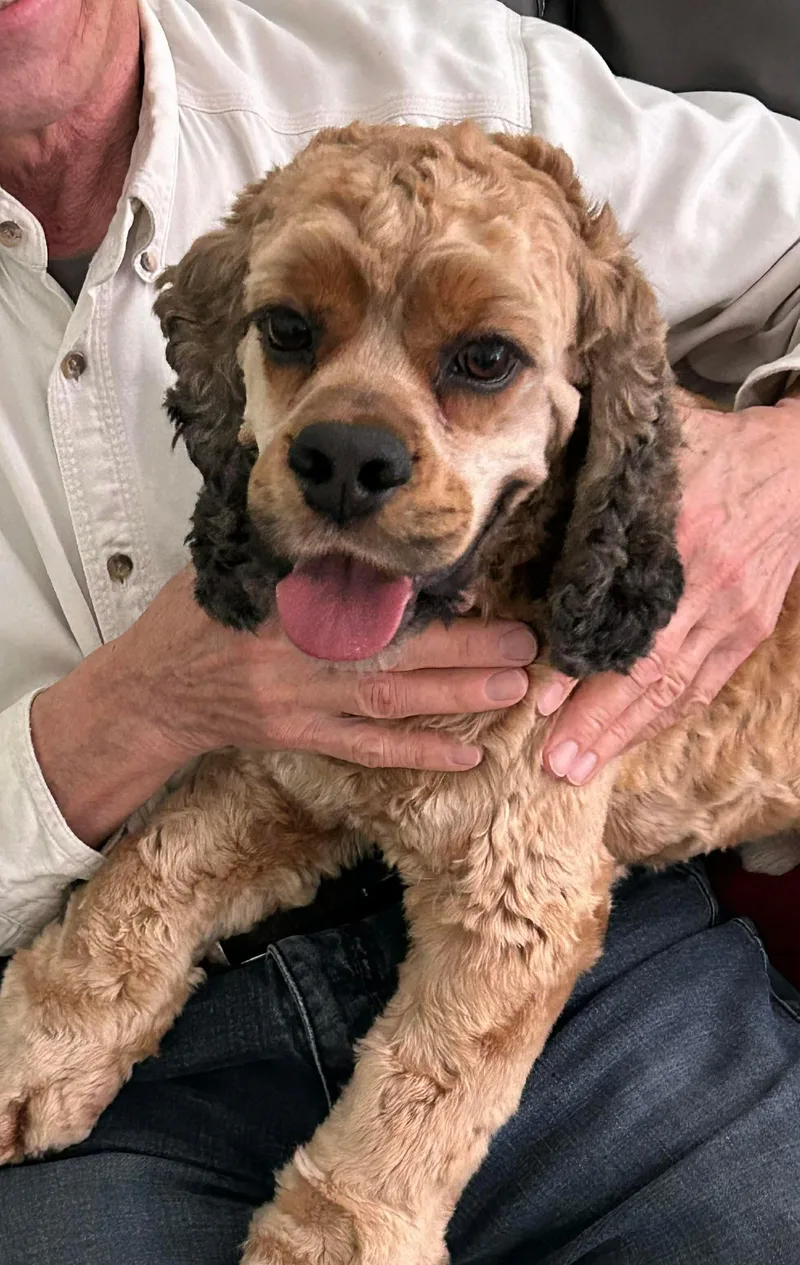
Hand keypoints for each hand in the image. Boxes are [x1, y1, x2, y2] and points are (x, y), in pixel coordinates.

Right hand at [143, 569, 534, 768]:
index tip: (476, 582)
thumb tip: (334, 493)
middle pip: (395, 654)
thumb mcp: (229, 562)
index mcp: (281, 604)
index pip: (361, 594)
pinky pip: (368, 750)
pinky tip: (466, 757)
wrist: (152, 693)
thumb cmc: (191, 619)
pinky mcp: (304, 736)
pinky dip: (417, 754)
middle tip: (528, 645)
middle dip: (466, 651)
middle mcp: (298, 656)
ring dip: (456, 698)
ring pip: (392, 702)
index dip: (421, 594)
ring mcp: (304, 703)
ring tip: (515, 690)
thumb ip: (285, 541)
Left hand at [536, 396, 799, 783]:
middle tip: (553, 763)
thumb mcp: (653, 456)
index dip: (586, 666)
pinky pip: (703, 686)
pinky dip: (664, 719)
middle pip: (650, 670)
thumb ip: (596, 482)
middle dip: (599, 722)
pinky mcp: (748, 629)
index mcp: (680, 537)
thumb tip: (526, 495)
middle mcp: (708, 586)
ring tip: (579, 769)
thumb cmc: (711, 453)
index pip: (626, 619)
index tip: (542, 700)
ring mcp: (733, 614)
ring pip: (676, 689)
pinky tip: (628, 744)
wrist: (792, 465)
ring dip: (625, 734)